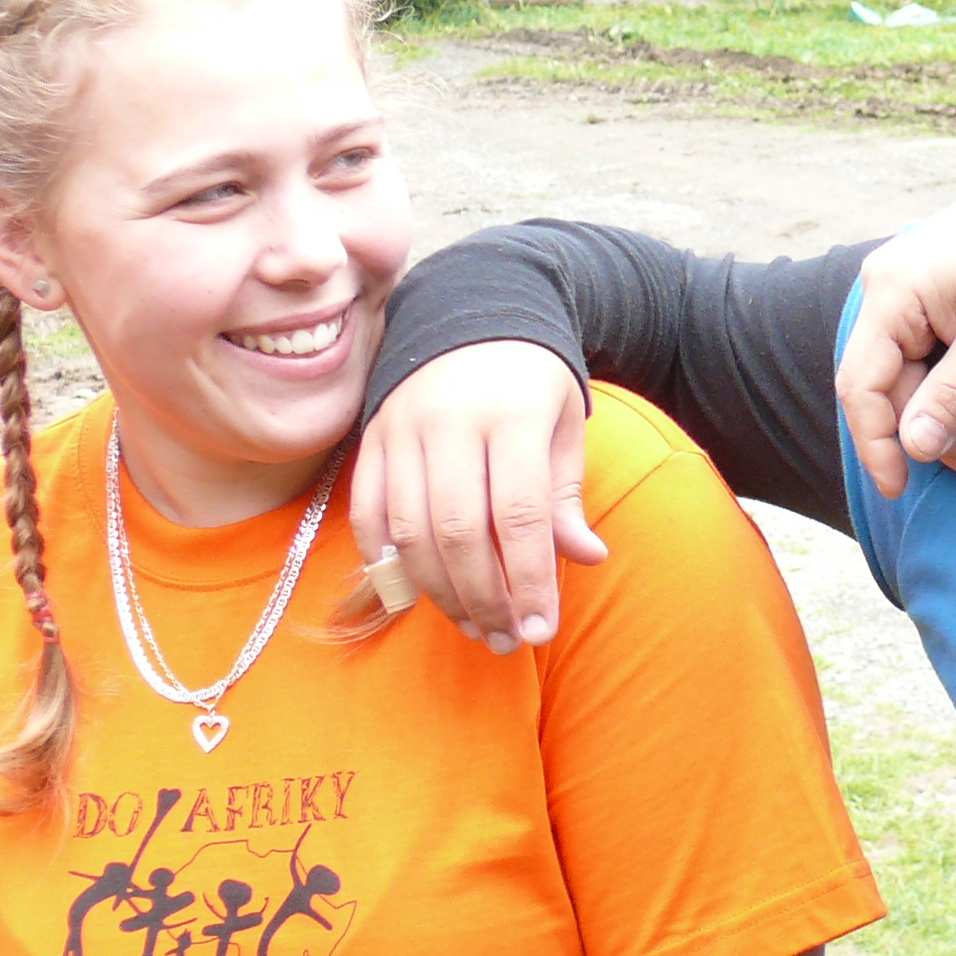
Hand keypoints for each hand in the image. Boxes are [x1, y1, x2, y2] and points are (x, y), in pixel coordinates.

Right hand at [350, 341, 605, 652]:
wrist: (468, 315)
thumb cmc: (530, 384)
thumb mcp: (564, 427)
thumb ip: (566, 495)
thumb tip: (586, 558)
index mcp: (512, 415)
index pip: (519, 514)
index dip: (528, 579)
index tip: (539, 630)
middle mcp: (450, 422)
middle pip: (459, 530)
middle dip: (483, 597)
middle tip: (505, 640)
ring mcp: (401, 429)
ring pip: (409, 529)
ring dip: (439, 591)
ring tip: (471, 625)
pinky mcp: (369, 439)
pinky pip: (368, 513)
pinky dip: (387, 561)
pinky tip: (418, 594)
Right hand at [837, 125, 955, 498]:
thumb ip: (955, 394)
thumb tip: (913, 448)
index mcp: (892, 292)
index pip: (861, 385)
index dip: (877, 443)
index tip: (901, 488)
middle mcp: (888, 285)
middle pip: (886, 384)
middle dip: (930, 431)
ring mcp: (909, 286)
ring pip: (909, 372)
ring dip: (945, 414)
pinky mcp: (934, 290)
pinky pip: (926, 352)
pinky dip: (951, 386)